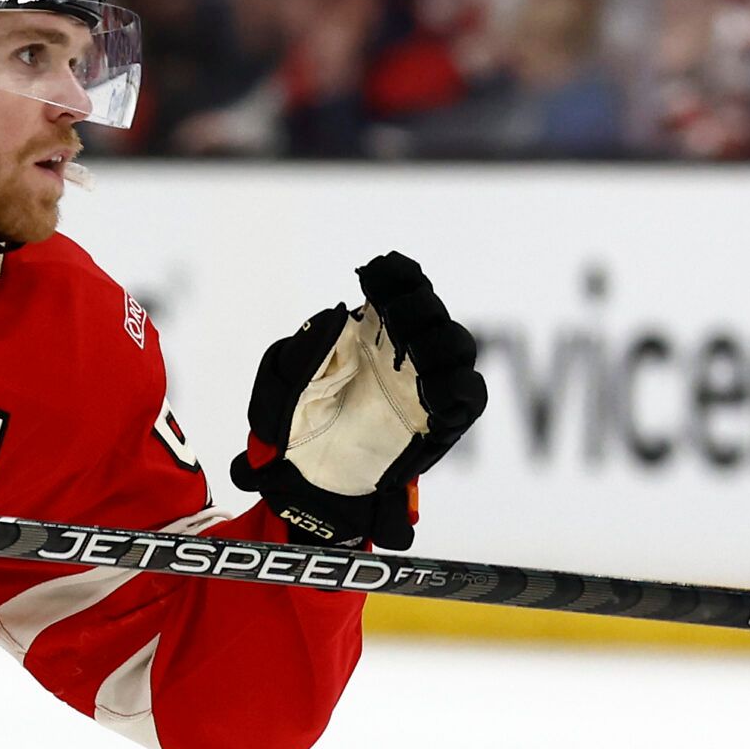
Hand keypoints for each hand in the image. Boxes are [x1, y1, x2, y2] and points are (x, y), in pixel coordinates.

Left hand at [229, 252, 485, 548]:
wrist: (300, 479)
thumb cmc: (292, 422)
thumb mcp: (283, 384)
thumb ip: (307, 349)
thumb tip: (340, 309)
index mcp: (368, 335)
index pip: (398, 293)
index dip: (399, 278)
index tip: (385, 269)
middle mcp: (401, 355)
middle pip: (433, 317)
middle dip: (420, 307)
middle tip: (396, 311)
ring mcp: (421, 388)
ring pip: (457, 350)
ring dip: (442, 343)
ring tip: (415, 350)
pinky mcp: (436, 424)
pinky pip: (466, 400)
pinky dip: (459, 389)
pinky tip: (435, 388)